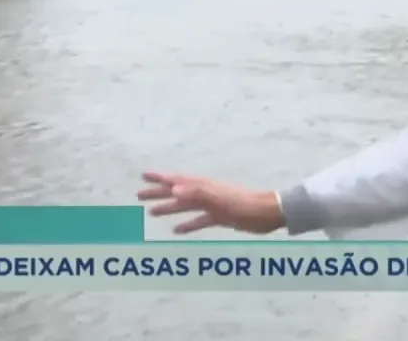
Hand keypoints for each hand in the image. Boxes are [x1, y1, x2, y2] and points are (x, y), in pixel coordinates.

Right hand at [136, 172, 284, 234]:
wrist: (268, 212)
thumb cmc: (245, 204)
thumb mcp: (220, 199)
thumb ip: (197, 193)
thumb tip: (173, 189)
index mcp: (204, 186)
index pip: (177, 180)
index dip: (161, 178)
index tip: (143, 176)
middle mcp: (206, 193)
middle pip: (177, 192)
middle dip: (159, 193)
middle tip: (139, 196)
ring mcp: (213, 205)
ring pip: (185, 206)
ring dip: (169, 208)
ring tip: (152, 212)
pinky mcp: (220, 217)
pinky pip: (199, 220)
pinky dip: (187, 224)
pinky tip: (176, 231)